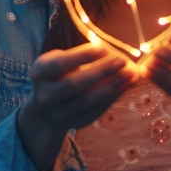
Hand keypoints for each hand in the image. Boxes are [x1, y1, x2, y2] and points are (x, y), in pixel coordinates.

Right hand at [17, 43, 135, 170]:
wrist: (47, 105)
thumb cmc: (59, 72)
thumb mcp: (60, 59)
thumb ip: (81, 55)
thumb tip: (110, 50)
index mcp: (39, 73)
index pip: (60, 64)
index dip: (82, 56)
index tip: (103, 47)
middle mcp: (45, 96)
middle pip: (75, 84)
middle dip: (101, 71)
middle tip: (123, 60)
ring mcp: (59, 113)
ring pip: (88, 100)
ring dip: (112, 86)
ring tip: (131, 73)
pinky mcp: (74, 124)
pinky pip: (96, 111)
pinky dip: (112, 97)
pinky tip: (126, 85)